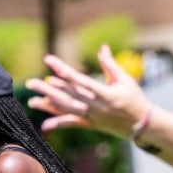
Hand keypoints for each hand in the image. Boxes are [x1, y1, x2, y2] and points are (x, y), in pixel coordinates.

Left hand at [25, 45, 149, 136]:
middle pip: (68, 95)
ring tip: (31, 101)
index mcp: (105, 92)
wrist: (143, 125)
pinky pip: (73, 124)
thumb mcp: (125, 80)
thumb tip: (102, 47)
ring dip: (48, 106)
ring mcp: (92, 117)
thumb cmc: (135, 98)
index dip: (63, 70)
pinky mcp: (91, 125)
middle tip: (30, 83)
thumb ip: (110, 64)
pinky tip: (44, 125)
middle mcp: (96, 106)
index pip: (79, 79)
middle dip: (48, 89)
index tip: (49, 60)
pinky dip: (59, 124)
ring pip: (67, 110)